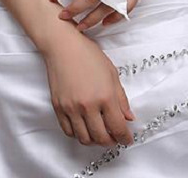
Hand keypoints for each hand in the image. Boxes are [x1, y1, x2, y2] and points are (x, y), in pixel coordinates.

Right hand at [41, 27, 135, 146]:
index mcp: (105, 96)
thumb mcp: (111, 73)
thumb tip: (128, 118)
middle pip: (101, 138)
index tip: (127, 139)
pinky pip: (69, 131)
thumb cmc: (88, 54)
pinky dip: (78, 135)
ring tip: (100, 134)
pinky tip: (84, 128)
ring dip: (94, 141)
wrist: (63, 46)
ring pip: (84, 139)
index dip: (125, 138)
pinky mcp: (59, 108)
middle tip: (115, 138)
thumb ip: (121, 98)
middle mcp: (88, 105)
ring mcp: (71, 108)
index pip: (118, 127)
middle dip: (111, 142)